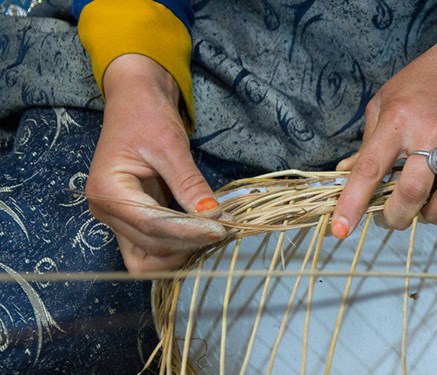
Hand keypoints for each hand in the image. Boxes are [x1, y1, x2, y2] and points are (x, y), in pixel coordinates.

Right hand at [86, 54, 225, 272]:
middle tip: (222, 229)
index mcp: (108, 191)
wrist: (135, 102)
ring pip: (148, 257)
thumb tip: (213, 214)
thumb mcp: (171, 146)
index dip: (188, 232)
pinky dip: (176, 246)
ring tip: (211, 233)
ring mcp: (117, 219)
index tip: (220, 229)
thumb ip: (189, 183)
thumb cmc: (147, 116)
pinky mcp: (132, 220)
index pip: (152, 225)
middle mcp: (106, 212)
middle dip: (186, 243)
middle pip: (150, 247)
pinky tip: (200, 233)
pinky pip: (152, 247)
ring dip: (180, 252)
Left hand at [331, 25, 436, 237]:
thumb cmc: (418, 85)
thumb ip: (366, 142)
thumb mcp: (383, 104)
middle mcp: (433, 130)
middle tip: (394, 217)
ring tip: (426, 212)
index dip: (353, 203)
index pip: (370, 168)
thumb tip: (345, 176)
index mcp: (398, 120)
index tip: (339, 229)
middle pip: (413, 190)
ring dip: (435, 215)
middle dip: (398, 217)